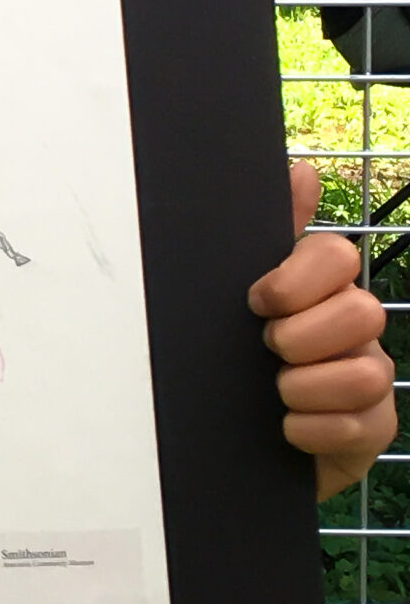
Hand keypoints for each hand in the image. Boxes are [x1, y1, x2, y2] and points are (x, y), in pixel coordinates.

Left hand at [250, 161, 396, 499]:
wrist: (233, 434)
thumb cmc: (237, 355)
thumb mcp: (241, 294)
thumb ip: (270, 232)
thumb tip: (302, 169)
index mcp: (323, 288)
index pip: (336, 255)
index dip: (296, 279)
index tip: (257, 300)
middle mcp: (356, 329)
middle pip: (363, 312)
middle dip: (302, 336)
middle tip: (267, 348)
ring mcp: (371, 380)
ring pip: (367, 374)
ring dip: (304, 388)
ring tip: (276, 392)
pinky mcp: (372, 430)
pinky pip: (359, 426)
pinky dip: (310, 429)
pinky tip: (285, 427)